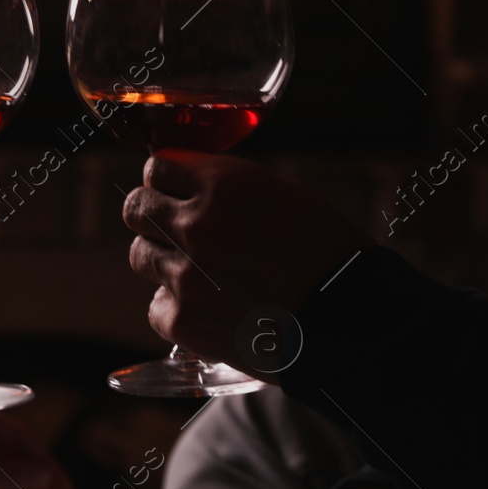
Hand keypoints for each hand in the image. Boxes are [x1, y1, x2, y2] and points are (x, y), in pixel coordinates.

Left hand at [124, 150, 371, 370]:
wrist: (350, 321)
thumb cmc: (330, 255)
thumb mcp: (286, 196)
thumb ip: (231, 189)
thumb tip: (193, 188)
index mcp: (224, 184)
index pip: (157, 167)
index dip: (165, 179)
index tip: (173, 190)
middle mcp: (197, 224)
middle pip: (137, 208)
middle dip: (152, 215)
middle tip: (172, 228)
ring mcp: (185, 275)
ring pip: (141, 256)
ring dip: (163, 261)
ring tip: (200, 274)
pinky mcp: (184, 321)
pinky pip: (156, 307)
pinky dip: (177, 310)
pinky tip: (209, 310)